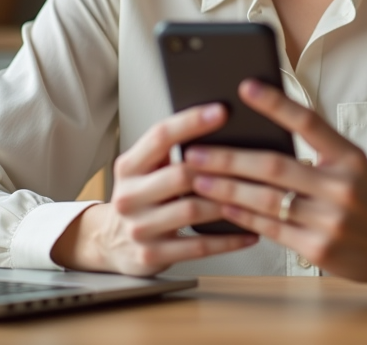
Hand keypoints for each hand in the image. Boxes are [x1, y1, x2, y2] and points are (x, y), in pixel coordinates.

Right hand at [51, 104, 257, 275]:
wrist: (110, 243)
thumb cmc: (143, 196)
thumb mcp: (145, 169)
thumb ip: (170, 149)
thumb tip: (217, 121)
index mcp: (129, 166)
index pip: (160, 136)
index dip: (192, 121)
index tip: (223, 111)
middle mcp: (129, 196)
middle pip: (180, 174)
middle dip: (218, 167)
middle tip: (251, 160)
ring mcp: (139, 228)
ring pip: (192, 210)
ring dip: (227, 202)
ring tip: (255, 195)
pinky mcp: (152, 255)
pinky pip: (198, 246)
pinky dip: (228, 239)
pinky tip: (251, 232)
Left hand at [184, 79, 366, 284]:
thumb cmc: (366, 199)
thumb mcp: (352, 165)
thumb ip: (316, 150)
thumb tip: (259, 135)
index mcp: (349, 157)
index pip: (308, 122)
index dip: (275, 103)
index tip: (244, 87)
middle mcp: (342, 185)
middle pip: (275, 166)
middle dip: (229, 157)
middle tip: (195, 150)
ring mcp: (330, 219)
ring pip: (266, 200)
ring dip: (226, 188)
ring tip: (197, 178)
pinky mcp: (319, 248)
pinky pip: (271, 228)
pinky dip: (242, 216)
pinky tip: (221, 206)